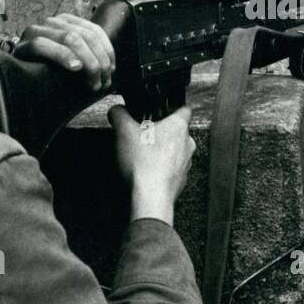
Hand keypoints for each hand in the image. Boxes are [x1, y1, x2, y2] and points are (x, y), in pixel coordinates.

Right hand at [14, 14, 114, 92]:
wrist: (17, 80)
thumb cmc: (49, 71)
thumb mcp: (73, 61)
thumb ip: (88, 56)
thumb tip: (111, 67)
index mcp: (66, 22)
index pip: (94, 30)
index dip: (107, 50)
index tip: (112, 70)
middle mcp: (52, 22)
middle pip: (84, 36)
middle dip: (98, 61)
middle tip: (102, 82)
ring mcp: (36, 31)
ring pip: (69, 38)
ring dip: (87, 62)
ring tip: (92, 82)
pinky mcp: (23, 45)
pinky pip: (44, 45)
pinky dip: (62, 55)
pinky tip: (74, 67)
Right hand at [110, 104, 195, 225]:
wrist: (151, 196)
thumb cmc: (144, 162)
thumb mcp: (124, 131)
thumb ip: (119, 115)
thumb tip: (116, 110)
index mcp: (178, 127)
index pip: (184, 109)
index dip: (173, 107)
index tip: (164, 110)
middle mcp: (187, 144)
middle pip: (177, 132)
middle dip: (162, 133)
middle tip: (144, 136)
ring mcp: (185, 164)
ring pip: (176, 151)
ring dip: (162, 152)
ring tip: (144, 155)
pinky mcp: (180, 180)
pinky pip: (172, 170)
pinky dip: (161, 169)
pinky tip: (147, 171)